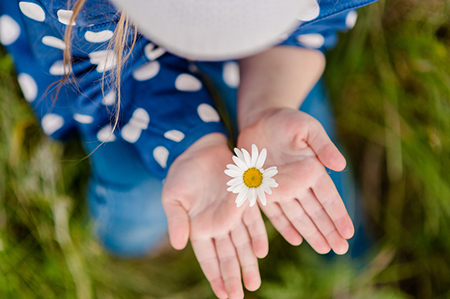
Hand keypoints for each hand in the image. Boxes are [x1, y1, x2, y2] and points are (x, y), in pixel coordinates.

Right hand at [162, 133, 268, 298]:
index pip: (208, 258)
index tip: (223, 295)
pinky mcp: (245, 199)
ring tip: (253, 282)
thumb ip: (176, 221)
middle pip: (227, 255)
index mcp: (198, 227)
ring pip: (242, 243)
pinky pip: (253, 221)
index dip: (215, 276)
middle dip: (233, 275)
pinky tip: (261, 251)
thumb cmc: (181, 173)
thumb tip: (179, 245)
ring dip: (248, 262)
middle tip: (240, 295)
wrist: (198, 148)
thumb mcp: (173, 197)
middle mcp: (218, 224)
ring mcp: (232, 213)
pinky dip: (257, 235)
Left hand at [237, 108, 353, 254]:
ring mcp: (280, 188)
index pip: (328, 197)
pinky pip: (274, 212)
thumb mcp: (308, 128)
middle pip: (316, 211)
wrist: (260, 119)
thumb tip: (341, 166)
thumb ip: (323, 146)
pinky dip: (284, 226)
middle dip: (328, 230)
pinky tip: (295, 239)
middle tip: (341, 249)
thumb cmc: (286, 120)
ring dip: (310, 232)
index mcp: (312, 169)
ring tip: (324, 249)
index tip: (348, 233)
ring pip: (298, 216)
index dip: (338, 215)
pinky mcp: (262, 189)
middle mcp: (298, 183)